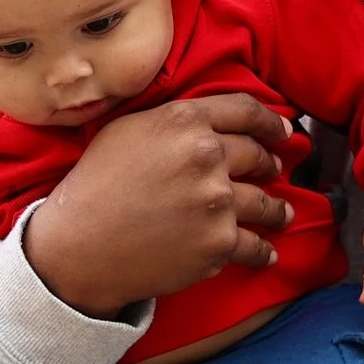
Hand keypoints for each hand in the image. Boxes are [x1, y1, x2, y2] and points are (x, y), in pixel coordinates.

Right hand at [23, 95, 295, 319]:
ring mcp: (217, 201)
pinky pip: (255, 245)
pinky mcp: (218, 243)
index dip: (271, 122)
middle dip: (271, 163)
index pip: (246, 111)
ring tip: (282, 214)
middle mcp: (206, 156)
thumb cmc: (96, 184)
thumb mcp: (128, 129)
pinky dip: (264, 251)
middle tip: (274, 170)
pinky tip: (268, 252)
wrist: (79, 246)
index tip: (284, 132)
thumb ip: (173, 119)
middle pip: (259, 155)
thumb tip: (210, 121)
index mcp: (185, 120)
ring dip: (278, 210)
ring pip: (266, 202)